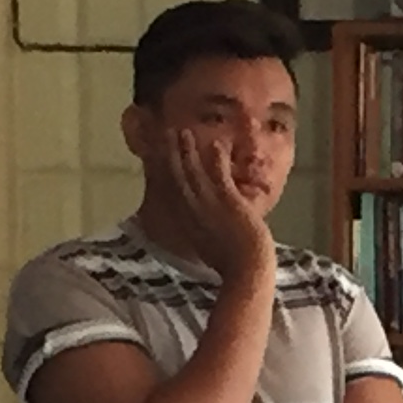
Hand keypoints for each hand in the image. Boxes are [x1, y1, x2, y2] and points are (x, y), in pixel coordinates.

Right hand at [164, 126, 275, 285]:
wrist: (246, 270)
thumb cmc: (233, 268)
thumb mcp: (210, 253)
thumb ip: (204, 239)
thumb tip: (204, 235)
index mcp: (186, 224)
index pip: (170, 192)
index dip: (162, 173)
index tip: (155, 158)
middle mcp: (191, 211)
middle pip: (175, 176)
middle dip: (168, 153)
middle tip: (164, 134)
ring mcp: (208, 204)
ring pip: (192, 170)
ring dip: (187, 150)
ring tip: (182, 131)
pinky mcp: (227, 199)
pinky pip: (219, 172)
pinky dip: (217, 157)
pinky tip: (217, 143)